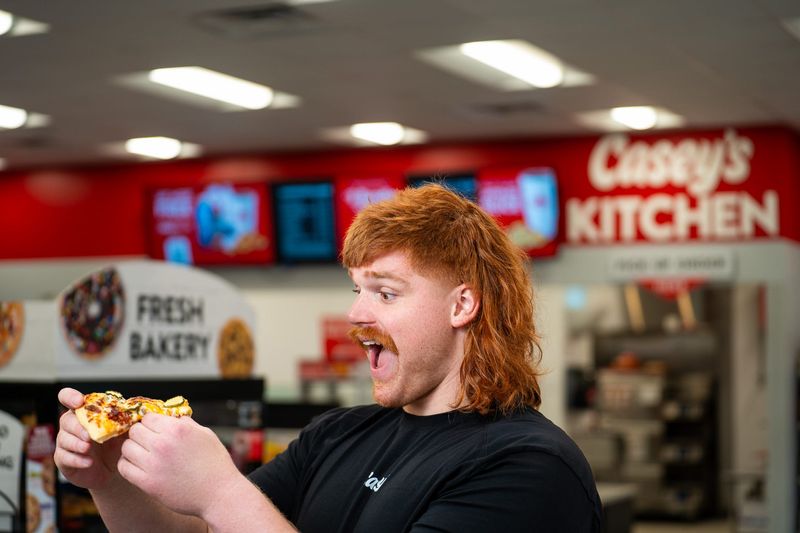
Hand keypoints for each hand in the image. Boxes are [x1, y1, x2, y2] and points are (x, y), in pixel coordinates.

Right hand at [53, 388, 124, 489]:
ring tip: (88, 448)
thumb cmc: (117, 444)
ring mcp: (65, 442)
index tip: (78, 402)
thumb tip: (137, 411)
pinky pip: (64, 457)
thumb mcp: (123, 430)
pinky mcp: (63, 459)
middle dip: (77, 426)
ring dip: (76, 443)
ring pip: (63, 439)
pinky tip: (88, 462)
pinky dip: (77, 459)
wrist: (113, 469)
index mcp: (85, 412)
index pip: (68, 398)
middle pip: (66, 420)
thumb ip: (125, 419)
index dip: (70, 397)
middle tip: (89, 435)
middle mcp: (72, 425)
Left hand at [118, 413, 243, 516]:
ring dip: (133, 450)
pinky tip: (138, 467)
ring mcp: (153, 464)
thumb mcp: (205, 434)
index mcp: (178, 429)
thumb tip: (171, 417)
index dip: (150, 423)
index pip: (148, 417)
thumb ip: (186, 423)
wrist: (219, 493)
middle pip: (134, 431)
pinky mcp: (148, 483)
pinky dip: (128, 465)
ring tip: (143, 455)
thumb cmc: (215, 464)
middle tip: (148, 442)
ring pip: (126, 448)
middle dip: (140, 435)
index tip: (153, 430)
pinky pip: (124, 468)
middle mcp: (163, 444)